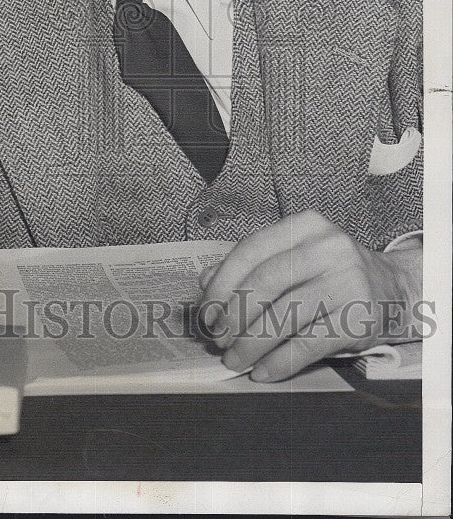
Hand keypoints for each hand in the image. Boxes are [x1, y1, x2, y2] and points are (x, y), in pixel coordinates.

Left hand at [197, 210, 421, 381]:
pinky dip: (279, 362)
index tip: (206, 311)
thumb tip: (205, 282)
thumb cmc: (330, 274)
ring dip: (251, 344)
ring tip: (234, 360)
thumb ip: (252, 264)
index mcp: (305, 226)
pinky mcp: (359, 319)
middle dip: (233, 315)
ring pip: (284, 316)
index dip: (222, 283)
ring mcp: (347, 282)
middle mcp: (328, 248)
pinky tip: (262, 371)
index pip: (251, 250)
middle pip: (265, 282)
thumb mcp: (295, 257)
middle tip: (218, 339)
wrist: (393, 291)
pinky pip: (308, 345)